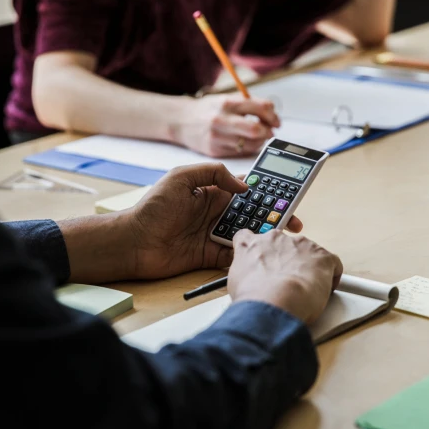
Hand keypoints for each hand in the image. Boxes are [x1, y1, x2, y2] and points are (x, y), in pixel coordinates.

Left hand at [125, 163, 301, 279]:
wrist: (133, 243)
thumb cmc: (152, 207)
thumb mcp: (181, 177)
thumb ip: (214, 173)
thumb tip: (244, 186)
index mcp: (212, 191)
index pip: (246, 188)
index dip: (267, 190)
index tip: (287, 192)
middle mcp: (217, 212)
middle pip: (253, 213)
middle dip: (275, 215)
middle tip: (295, 220)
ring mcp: (215, 234)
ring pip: (248, 233)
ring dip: (265, 235)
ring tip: (284, 238)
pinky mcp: (211, 255)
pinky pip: (235, 254)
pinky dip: (249, 254)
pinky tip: (264, 254)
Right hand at [176, 93, 280, 157]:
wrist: (180, 121)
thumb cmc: (207, 109)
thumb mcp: (225, 99)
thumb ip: (247, 104)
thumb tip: (271, 113)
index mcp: (227, 103)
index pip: (260, 107)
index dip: (273, 115)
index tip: (276, 120)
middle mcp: (222, 120)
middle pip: (256, 129)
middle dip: (268, 130)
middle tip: (271, 130)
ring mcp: (218, 137)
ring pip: (250, 143)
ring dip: (260, 140)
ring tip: (259, 136)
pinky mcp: (215, 150)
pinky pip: (241, 152)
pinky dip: (249, 147)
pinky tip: (247, 142)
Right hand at [227, 230, 342, 323]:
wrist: (275, 301)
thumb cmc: (254, 297)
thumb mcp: (234, 282)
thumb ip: (243, 272)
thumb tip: (248, 280)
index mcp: (252, 244)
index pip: (251, 238)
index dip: (259, 251)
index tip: (263, 262)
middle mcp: (277, 238)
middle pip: (284, 246)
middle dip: (286, 262)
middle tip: (285, 284)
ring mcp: (301, 245)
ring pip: (308, 254)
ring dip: (307, 269)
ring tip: (304, 291)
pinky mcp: (323, 256)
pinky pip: (331, 264)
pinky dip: (330, 277)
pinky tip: (323, 292)